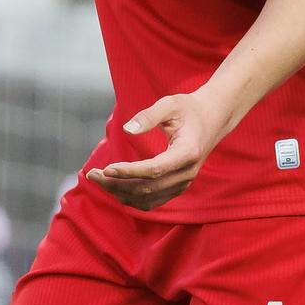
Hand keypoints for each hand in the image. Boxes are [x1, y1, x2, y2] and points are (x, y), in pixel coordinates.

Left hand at [84, 86, 237, 210]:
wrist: (212, 119)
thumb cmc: (188, 108)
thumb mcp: (170, 104)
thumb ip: (148, 116)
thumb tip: (126, 129)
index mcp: (187, 152)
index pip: (154, 170)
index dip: (128, 171)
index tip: (105, 168)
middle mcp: (187, 173)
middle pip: (147, 188)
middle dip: (116, 184)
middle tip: (91, 174)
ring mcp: (183, 183)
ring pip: (148, 199)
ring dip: (120, 192)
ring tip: (98, 180)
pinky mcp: (178, 187)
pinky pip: (152, 200)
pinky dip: (131, 198)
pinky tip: (113, 187)